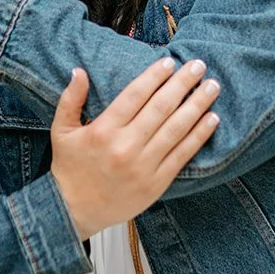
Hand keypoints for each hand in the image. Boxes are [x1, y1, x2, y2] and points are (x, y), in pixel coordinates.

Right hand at [50, 59, 220, 238]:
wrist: (73, 211)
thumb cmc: (69, 168)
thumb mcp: (61, 131)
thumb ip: (70, 99)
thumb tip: (80, 71)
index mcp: (103, 130)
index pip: (135, 95)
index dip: (155, 76)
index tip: (170, 62)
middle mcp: (125, 146)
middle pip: (161, 108)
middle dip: (183, 83)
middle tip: (199, 66)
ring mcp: (143, 166)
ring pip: (176, 129)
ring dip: (198, 105)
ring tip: (212, 88)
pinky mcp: (156, 183)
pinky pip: (182, 155)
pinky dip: (199, 135)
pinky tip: (212, 119)